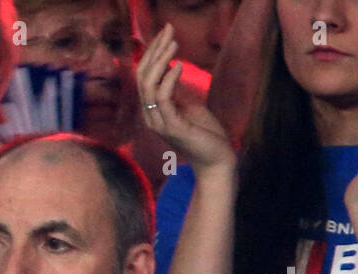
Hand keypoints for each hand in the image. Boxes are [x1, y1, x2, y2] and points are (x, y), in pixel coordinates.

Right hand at [137, 24, 235, 174]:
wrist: (215, 159)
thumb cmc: (204, 133)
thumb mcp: (188, 105)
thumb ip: (175, 89)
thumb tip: (170, 66)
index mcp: (152, 110)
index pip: (144, 76)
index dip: (152, 53)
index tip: (165, 32)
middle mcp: (150, 116)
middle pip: (142, 77)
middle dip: (154, 51)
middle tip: (168, 30)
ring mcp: (158, 123)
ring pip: (148, 86)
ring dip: (161, 61)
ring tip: (174, 43)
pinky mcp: (171, 128)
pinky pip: (163, 99)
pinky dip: (169, 79)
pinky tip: (180, 65)